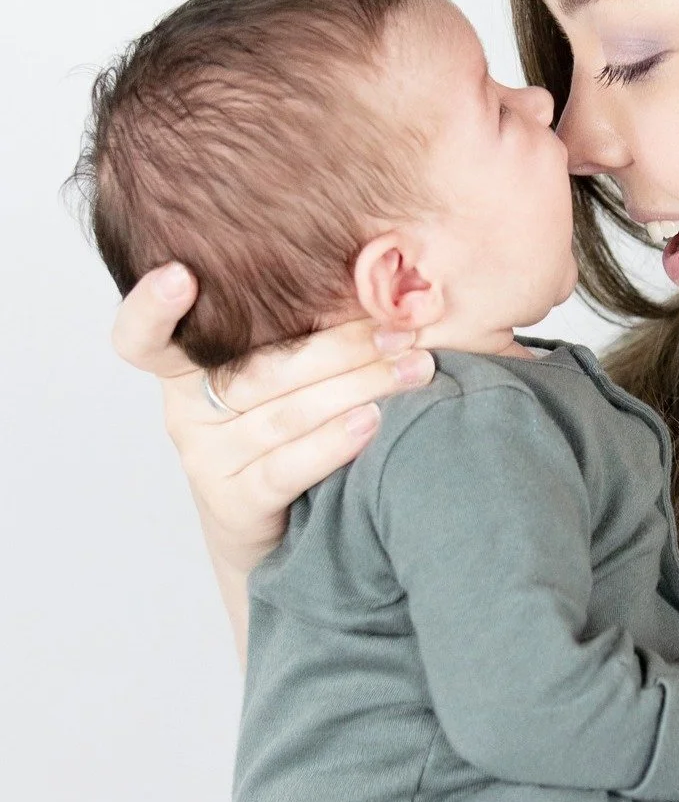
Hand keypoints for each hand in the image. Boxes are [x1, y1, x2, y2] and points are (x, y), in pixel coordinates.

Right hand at [112, 263, 435, 575]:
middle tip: (403, 328)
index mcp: (185, 366)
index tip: (178, 274)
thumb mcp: (278, 374)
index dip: (150, 308)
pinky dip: (334, 441)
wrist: (275, 527)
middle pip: (263, 368)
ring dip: (359, 386)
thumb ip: (298, 330)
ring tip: (413, 368)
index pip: (142, 337)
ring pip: (287, 413)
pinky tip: (373, 421)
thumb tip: (381, 277)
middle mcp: (186, 410)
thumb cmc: (284, 427)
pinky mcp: (234, 502)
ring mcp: (206, 459)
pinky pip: (287, 466)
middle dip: (344, 345)